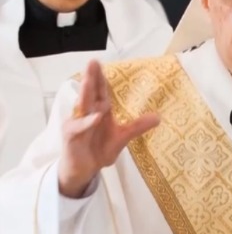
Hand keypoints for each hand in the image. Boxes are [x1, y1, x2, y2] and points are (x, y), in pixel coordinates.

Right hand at [58, 60, 159, 197]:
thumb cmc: (99, 150)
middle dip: (91, 77)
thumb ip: (138, 126)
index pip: (101, 90)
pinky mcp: (71, 136)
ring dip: (86, 92)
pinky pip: (79, 128)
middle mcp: (88, 113)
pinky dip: (87, 122)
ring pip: (83, 106)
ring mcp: (78, 123)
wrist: (85, 171)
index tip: (99, 62)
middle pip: (90, 93)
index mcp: (100, 110)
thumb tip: (158, 117)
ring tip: (89, 79)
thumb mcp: (122, 137)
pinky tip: (96, 116)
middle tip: (92, 62)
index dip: (100, 77)